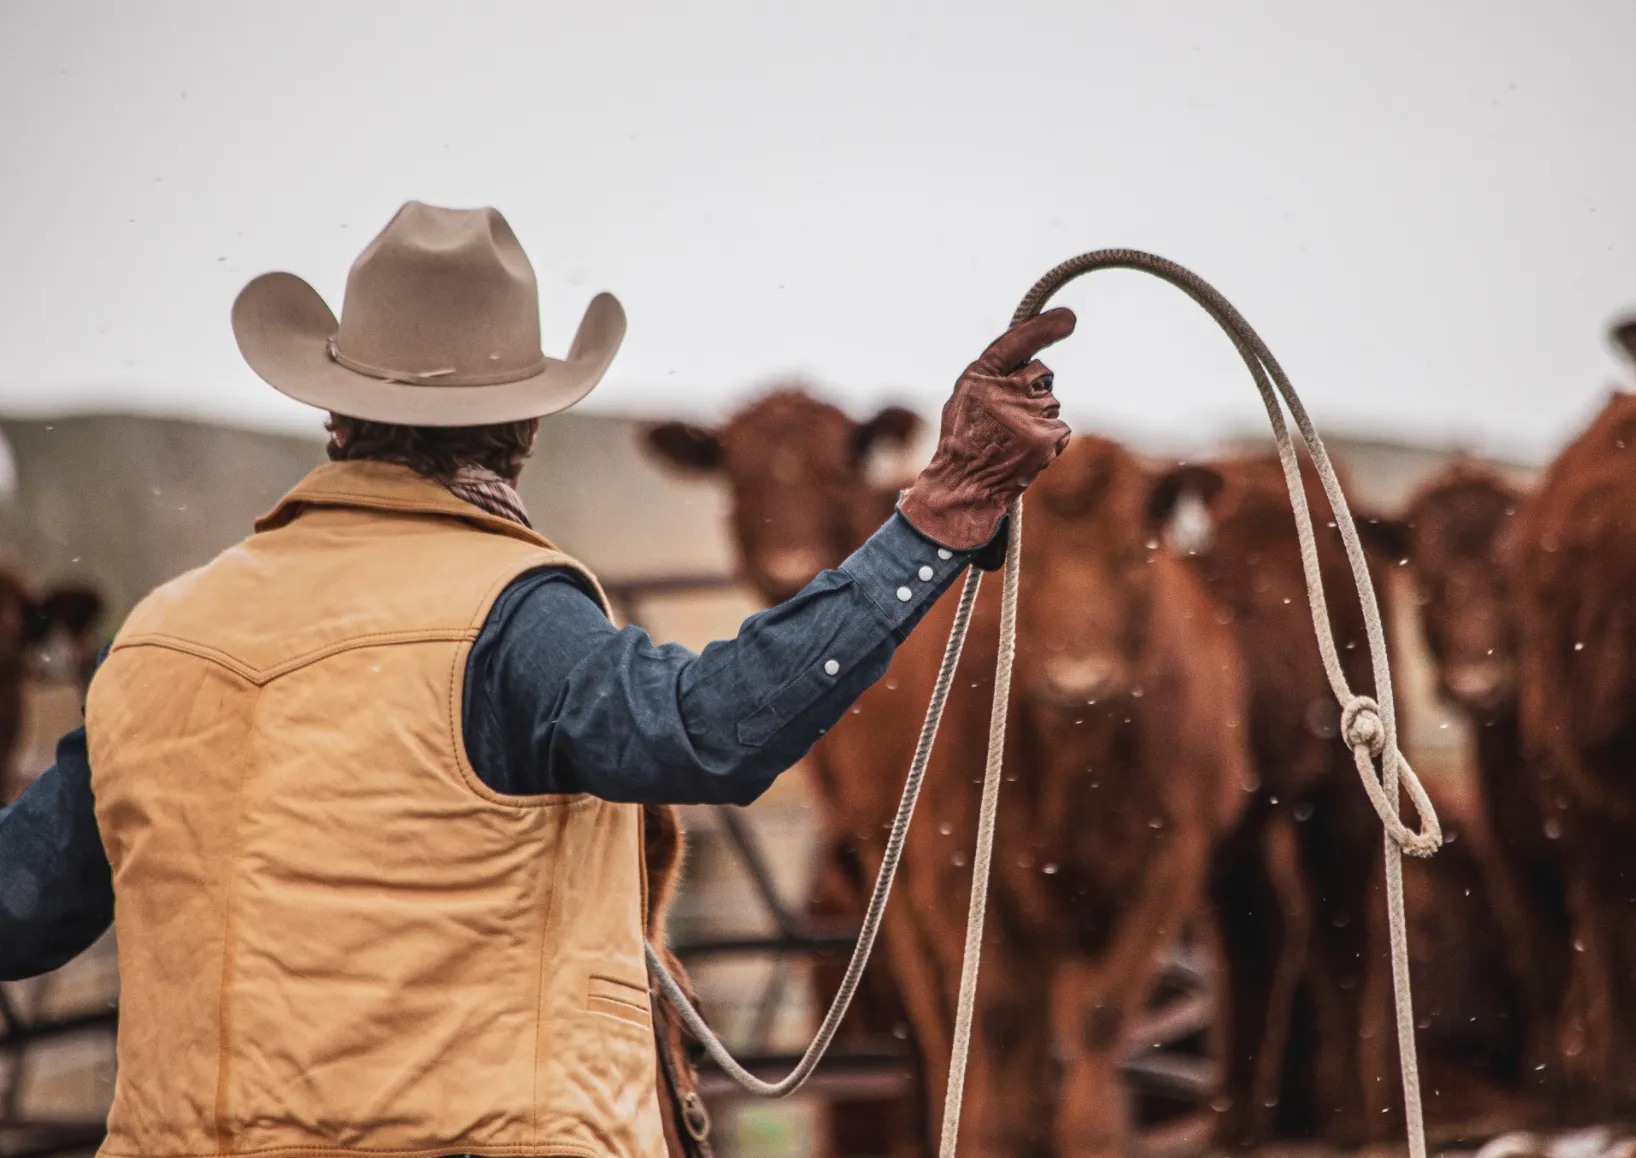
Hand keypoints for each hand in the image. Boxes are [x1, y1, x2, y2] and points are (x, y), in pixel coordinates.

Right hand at [899, 308, 1074, 561]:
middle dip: (1031, 390)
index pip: (1017, 341)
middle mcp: (1006, 389)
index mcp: (982, 375)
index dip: (1044, 327)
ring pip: (1050, 404)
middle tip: (1007, 418)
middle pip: (1041, 374)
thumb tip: (1028, 362)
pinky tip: (1025, 451)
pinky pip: (1060, 428)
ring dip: (1038, 419)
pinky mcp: (1046, 437)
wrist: (963, 484)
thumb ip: (995, 374)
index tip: (1069, 318)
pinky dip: (1049, 440)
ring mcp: (1029, 413)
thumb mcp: (967, 397)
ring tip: (1011, 440)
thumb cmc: (963, 439)